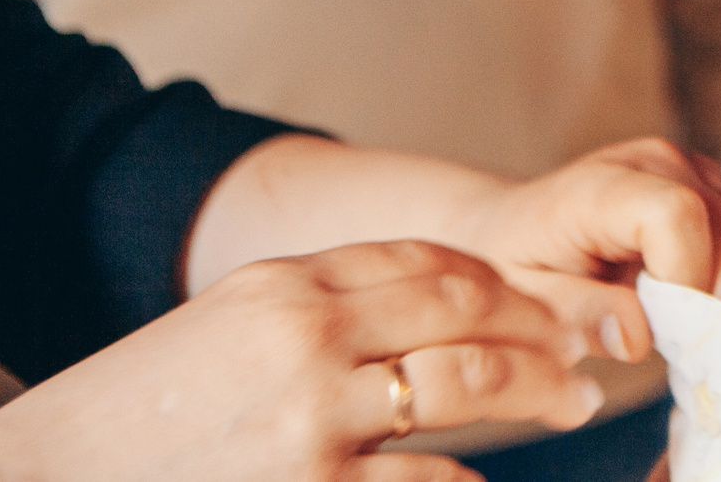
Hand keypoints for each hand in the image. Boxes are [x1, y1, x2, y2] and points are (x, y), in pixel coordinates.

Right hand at [0, 241, 599, 481]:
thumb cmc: (137, 416)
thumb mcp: (227, 328)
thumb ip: (322, 306)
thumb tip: (437, 304)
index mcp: (287, 288)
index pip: (431, 260)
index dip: (504, 279)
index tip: (545, 299)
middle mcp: (308, 341)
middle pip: (467, 310)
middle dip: (539, 327)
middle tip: (583, 349)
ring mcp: (314, 422)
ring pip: (466, 388)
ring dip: (533, 395)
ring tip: (569, 404)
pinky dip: (471, 480)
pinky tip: (490, 479)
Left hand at [447, 138, 720, 358]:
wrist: (517, 228)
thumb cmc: (515, 266)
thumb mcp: (523, 299)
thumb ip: (577, 313)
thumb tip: (641, 334)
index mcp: (605, 186)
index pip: (676, 214)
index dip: (690, 280)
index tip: (674, 341)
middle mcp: (667, 165)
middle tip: (718, 368)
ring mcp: (706, 175)